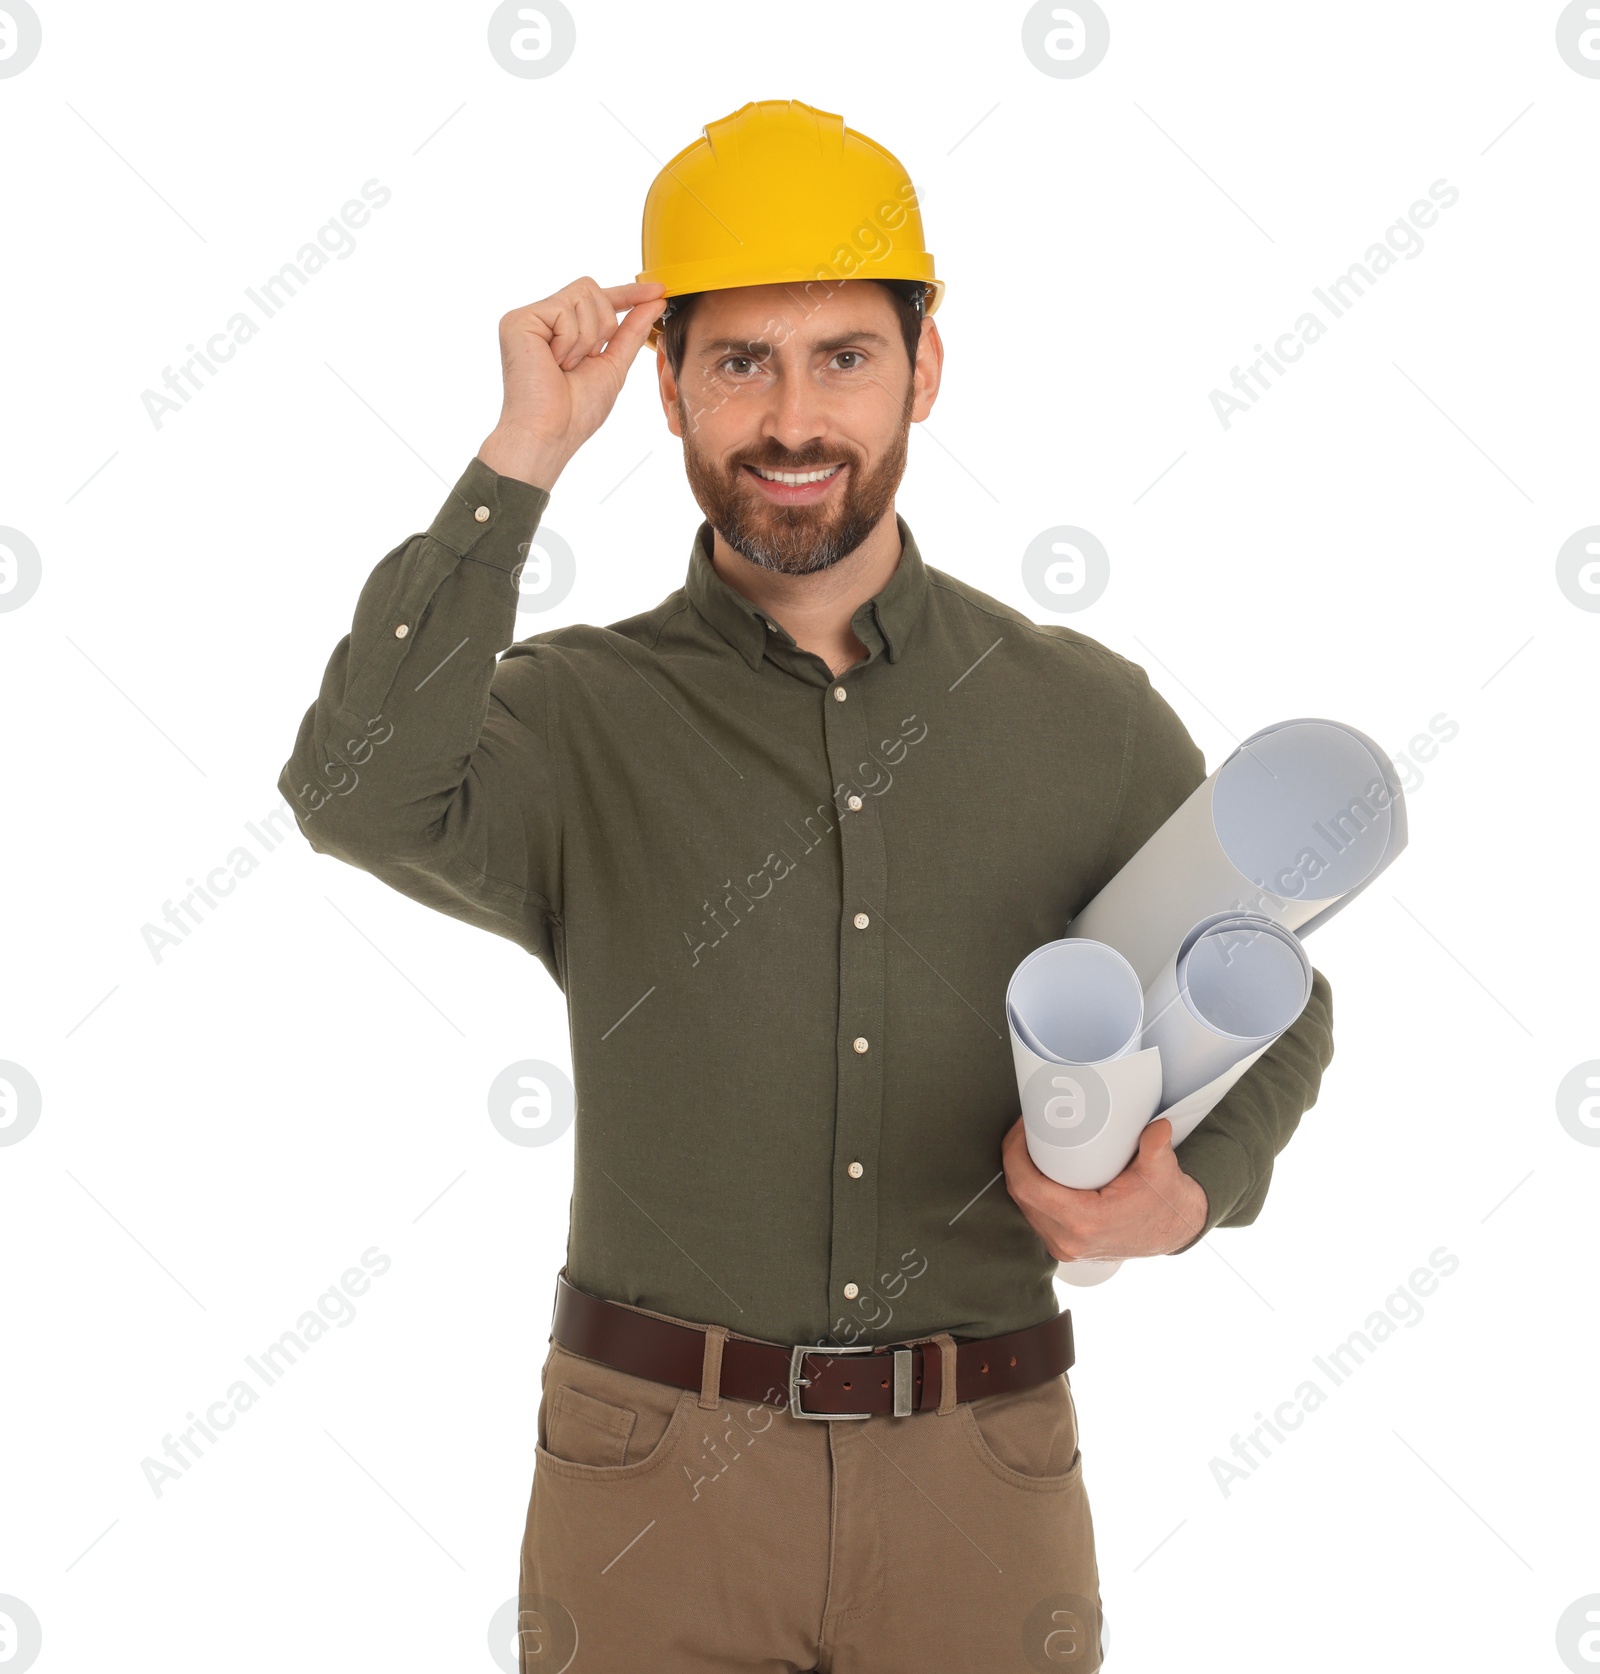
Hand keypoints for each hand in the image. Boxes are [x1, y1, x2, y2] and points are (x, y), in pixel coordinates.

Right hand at [477, 277, 667, 490]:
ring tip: (565, 366)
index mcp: (562, 331)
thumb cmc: (576, 412)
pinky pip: (564, 310)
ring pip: (581, 296)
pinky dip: (570, 341)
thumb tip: (656, 300)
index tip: (659, 290)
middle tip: (583, 362)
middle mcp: (543, 319)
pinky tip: (554, 363)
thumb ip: (632, 331)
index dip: (629, 294)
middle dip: (603, 327)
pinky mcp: (518, 320)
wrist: (549, 433)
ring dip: (586, 339)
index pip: (599, 299)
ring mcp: (529, 318)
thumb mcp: (613, 365)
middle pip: (592, 290)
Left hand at [1001, 1115, 1208, 1261]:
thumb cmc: (1166, 1201)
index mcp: (1084, 1222)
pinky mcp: (1066, 1245)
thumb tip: (1157, 1125)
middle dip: (1015, 1158)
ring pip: (1025, 1207)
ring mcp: (1064, 1247)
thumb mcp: (1162, 1171)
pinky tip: (1038, 1169)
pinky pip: (1035, 1215)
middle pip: (1021, 1194)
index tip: (1023, 1127)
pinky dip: (1032, 1191)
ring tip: (1029, 1144)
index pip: (1028, 1187)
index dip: (1015, 1154)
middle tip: (1026, 1128)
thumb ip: (1156, 1147)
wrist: (1176, 1229)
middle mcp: (1068, 1240)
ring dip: (1021, 1175)